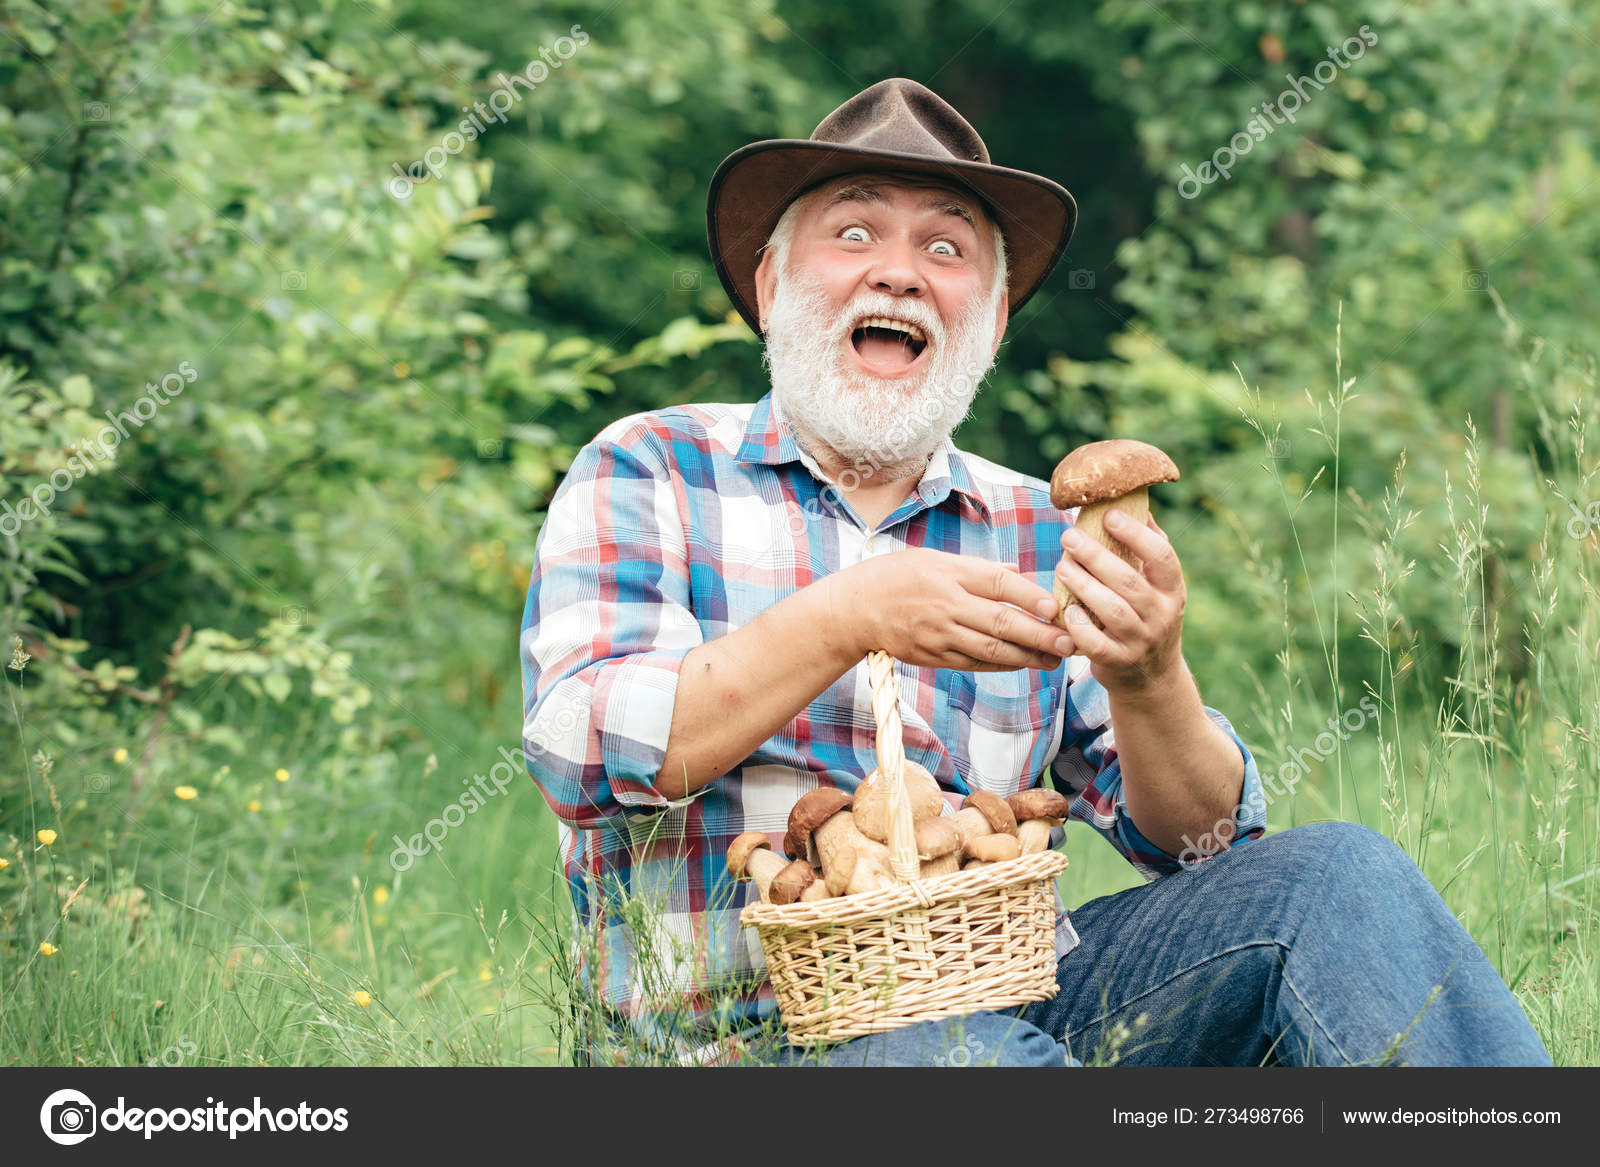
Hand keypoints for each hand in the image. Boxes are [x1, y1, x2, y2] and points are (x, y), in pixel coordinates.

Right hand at [838, 548, 1070, 671]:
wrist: (851, 610)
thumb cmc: (894, 576)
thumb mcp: (933, 558)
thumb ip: (976, 569)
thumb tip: (1016, 574)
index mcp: (947, 573)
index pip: (996, 583)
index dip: (1029, 596)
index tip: (1056, 606)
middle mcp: (945, 605)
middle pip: (1000, 622)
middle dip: (1040, 634)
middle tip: (1069, 641)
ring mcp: (938, 635)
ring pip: (991, 650)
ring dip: (1028, 656)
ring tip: (1055, 658)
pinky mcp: (932, 656)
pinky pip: (974, 664)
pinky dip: (1002, 665)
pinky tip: (1023, 663)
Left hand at [1054, 510, 1185, 693]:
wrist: (1151, 678)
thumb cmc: (1148, 618)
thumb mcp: (1159, 588)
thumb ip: (1148, 550)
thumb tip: (1136, 505)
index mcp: (1173, 590)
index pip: (1162, 557)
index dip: (1136, 534)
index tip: (1109, 515)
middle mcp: (1162, 615)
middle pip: (1129, 581)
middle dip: (1096, 556)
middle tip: (1068, 537)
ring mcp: (1141, 641)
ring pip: (1113, 610)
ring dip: (1084, 586)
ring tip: (1062, 567)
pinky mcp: (1119, 662)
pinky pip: (1097, 644)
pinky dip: (1079, 626)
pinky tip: (1066, 609)